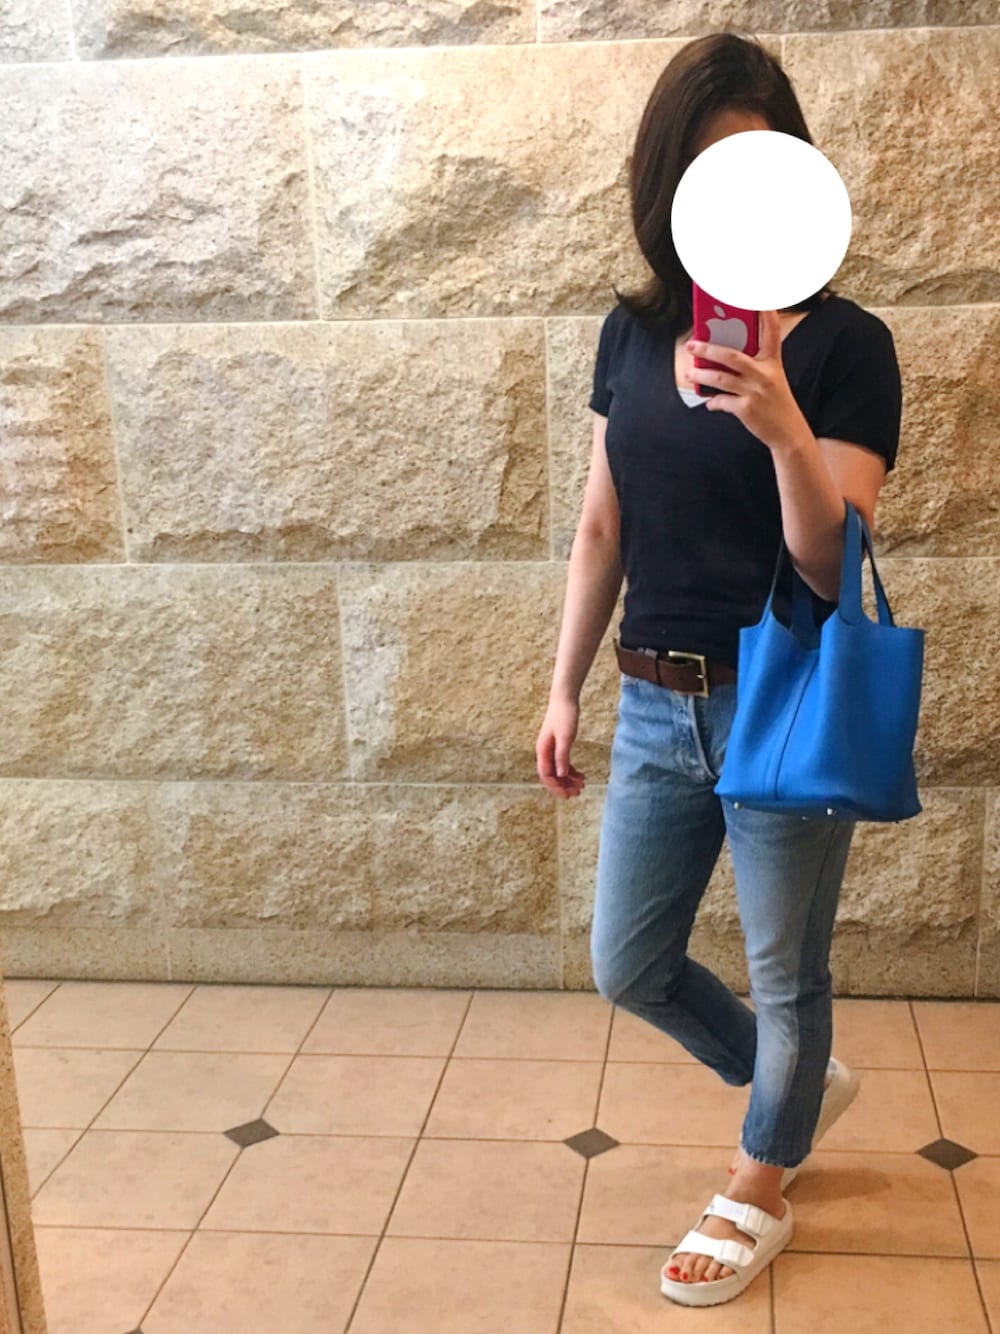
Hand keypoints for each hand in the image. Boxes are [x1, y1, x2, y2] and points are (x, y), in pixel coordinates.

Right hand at [536, 696, 585, 798]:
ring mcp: (551, 749)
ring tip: (582, 785)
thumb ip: (562, 756)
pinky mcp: (559, 745)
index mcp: (543, 751)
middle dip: (563, 786)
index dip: (556, 787)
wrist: (565, 699)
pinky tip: (581, 775)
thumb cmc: (564, 715)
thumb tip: (560, 775)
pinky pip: (563, 763)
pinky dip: (571, 771)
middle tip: (578, 793)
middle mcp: (545, 752)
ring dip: (568, 780)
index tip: (568, 795)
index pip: (546, 775)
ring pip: (558, 770)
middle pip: (551, 775)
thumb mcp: (565, 737)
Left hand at [686, 307, 809, 451]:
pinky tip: (709, 402)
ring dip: (701, 375)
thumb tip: (720, 360)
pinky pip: (723, 401)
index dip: (766, 314)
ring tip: (689, 373)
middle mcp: (764, 374)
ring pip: (721, 378)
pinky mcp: (747, 409)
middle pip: (732, 356)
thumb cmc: (776, 403)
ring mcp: (755, 391)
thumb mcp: (771, 379)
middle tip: (691, 345)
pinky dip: (713, 402)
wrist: (788, 433)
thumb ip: (752, 367)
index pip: (771, 332)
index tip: (759, 298)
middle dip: (708, 349)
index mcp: (772, 362)